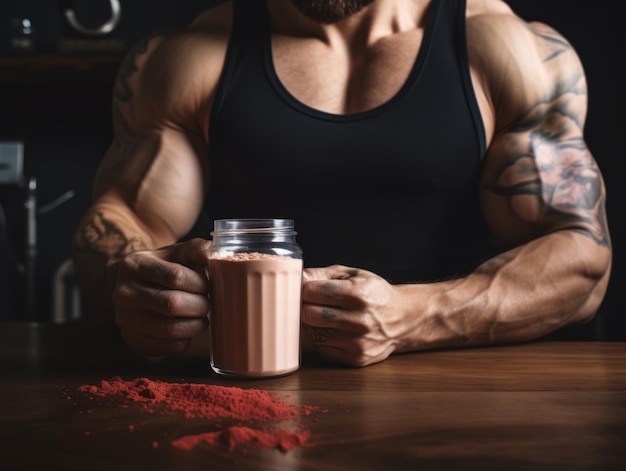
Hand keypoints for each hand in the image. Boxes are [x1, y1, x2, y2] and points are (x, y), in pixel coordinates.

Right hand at [113, 238, 209, 356]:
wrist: (136, 287)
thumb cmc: (165, 268)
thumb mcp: (177, 252)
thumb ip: (198, 249)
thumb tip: (217, 254)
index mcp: (133, 265)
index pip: (175, 276)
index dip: (200, 284)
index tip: (208, 285)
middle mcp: (123, 293)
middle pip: (172, 304)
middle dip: (200, 305)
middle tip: (208, 303)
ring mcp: (125, 319)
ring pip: (170, 329)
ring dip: (196, 325)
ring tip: (202, 317)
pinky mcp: (133, 340)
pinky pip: (167, 348)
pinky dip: (185, 340)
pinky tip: (188, 328)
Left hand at [301, 265, 405, 366]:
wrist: (402, 319)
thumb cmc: (373, 293)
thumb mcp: (353, 275)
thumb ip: (323, 275)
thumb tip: (299, 278)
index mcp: (358, 294)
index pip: (312, 292)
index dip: (304, 289)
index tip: (306, 288)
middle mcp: (359, 320)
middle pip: (309, 315)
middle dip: (305, 307)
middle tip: (310, 303)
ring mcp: (357, 342)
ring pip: (312, 334)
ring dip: (311, 324)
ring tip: (321, 316)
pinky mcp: (355, 358)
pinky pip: (322, 349)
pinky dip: (321, 339)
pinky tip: (331, 330)